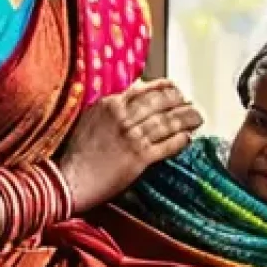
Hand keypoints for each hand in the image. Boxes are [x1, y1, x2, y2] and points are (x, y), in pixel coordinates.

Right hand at [58, 79, 201, 211]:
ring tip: (198, 117)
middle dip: (180, 100)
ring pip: (168, 122)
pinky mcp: (140, 157)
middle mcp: (124, 117)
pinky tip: (188, 138)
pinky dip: (180, 140)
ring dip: (186, 118)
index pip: (145, 89)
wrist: (68, 179)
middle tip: (190, 102)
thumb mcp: (90, 118)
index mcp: (110, 104)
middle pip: (161, 102)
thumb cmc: (75, 152)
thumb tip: (133, 91)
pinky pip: (167, 145)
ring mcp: (133, 136)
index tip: (175, 88)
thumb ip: (112, 105)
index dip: (165, 88)